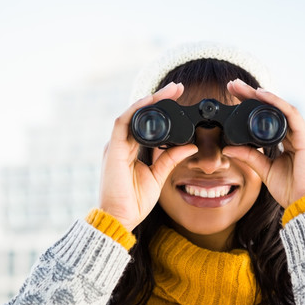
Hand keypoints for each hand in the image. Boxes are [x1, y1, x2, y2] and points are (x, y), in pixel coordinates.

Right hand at [99, 82, 197, 230]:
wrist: (120, 217)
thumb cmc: (134, 201)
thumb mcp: (158, 176)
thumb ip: (171, 159)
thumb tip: (191, 146)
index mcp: (131, 149)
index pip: (147, 123)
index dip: (161, 108)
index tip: (180, 97)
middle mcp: (122, 144)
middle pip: (140, 114)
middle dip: (159, 98)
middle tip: (178, 87)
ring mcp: (116, 145)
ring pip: (132, 113)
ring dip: (150, 99)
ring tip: (170, 90)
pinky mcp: (113, 149)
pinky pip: (122, 122)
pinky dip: (136, 110)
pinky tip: (150, 101)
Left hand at [223, 79, 304, 208]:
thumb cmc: (291, 189)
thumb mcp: (264, 170)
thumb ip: (249, 156)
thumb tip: (227, 147)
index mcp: (288, 141)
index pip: (267, 118)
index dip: (250, 106)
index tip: (232, 98)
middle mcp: (297, 134)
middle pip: (272, 109)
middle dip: (251, 95)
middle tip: (232, 84)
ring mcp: (303, 134)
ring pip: (279, 107)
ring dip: (260, 95)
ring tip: (241, 86)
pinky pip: (290, 114)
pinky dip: (275, 102)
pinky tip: (261, 94)